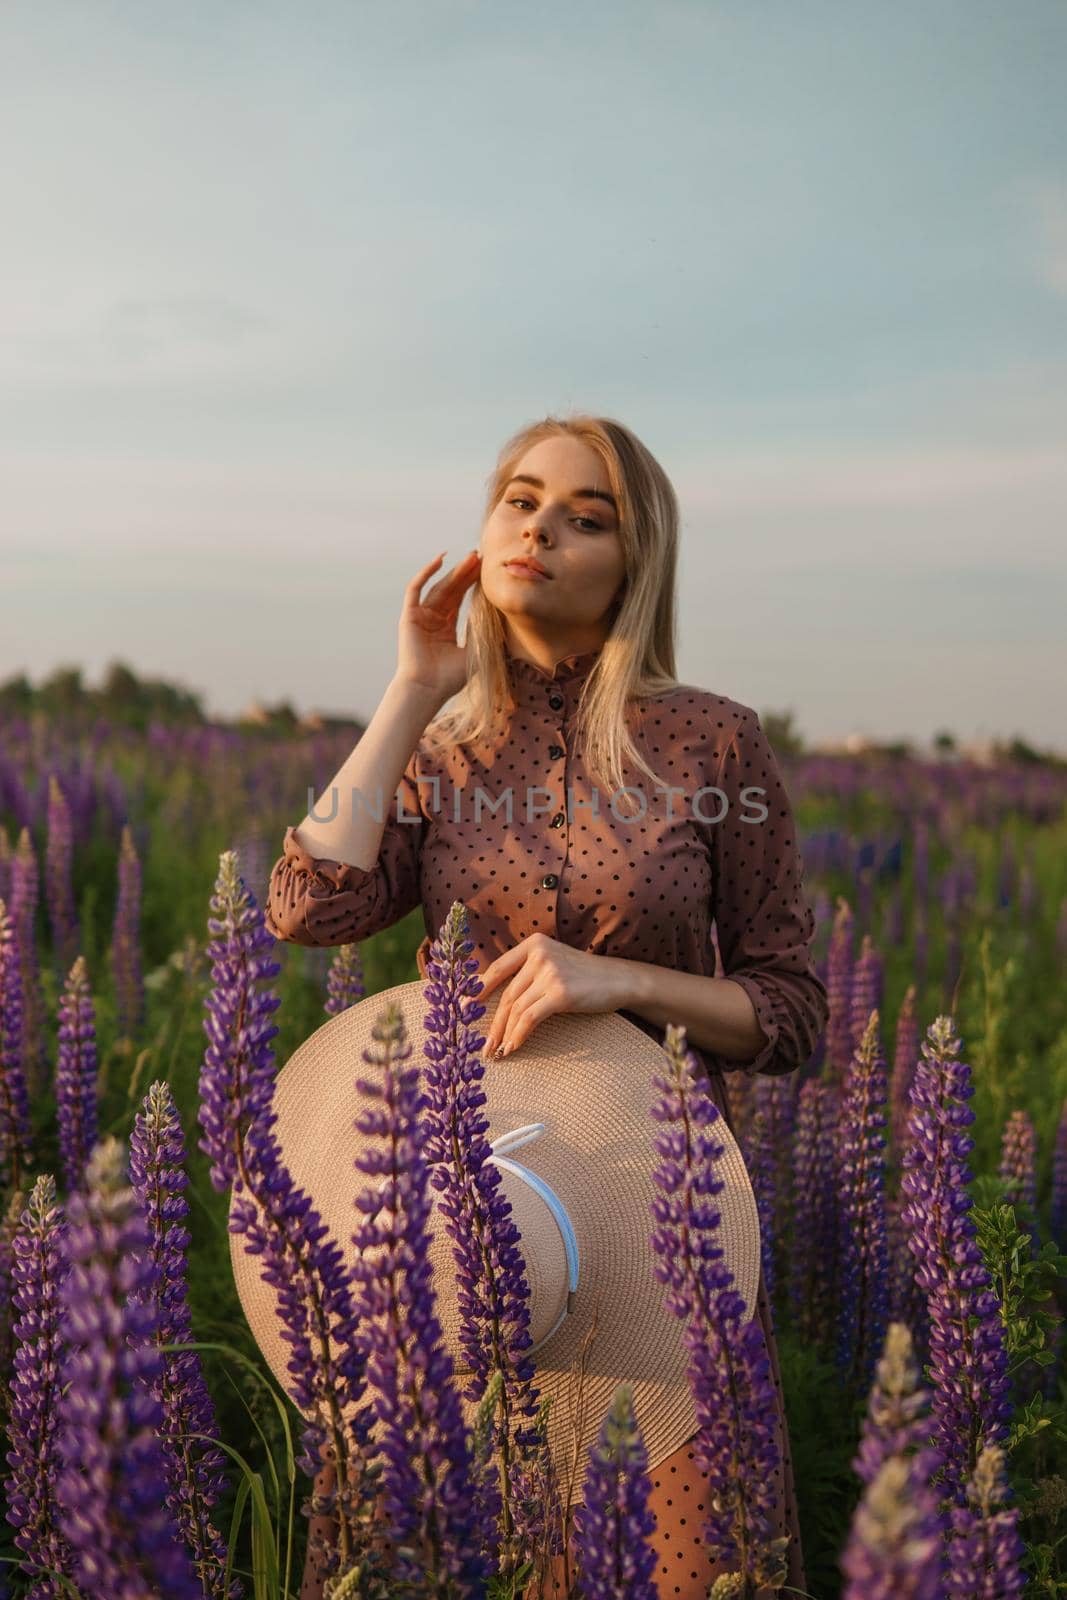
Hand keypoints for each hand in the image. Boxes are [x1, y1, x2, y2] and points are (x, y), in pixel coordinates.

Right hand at [395, 549, 482, 703]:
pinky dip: (426, 573)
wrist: (427, 689)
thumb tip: (496, 612)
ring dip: (454, 572)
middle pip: (451, 590)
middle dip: (465, 573)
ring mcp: (420, 617)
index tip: (487, 570)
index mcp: (445, 628)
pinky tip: (440, 559)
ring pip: (438, 587)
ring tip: (471, 558)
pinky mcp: (409, 616)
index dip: (472, 584)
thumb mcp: (474, 651)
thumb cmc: (449, 678)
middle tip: (481, 556)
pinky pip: (415, 589)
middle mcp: (432, 620)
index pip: (460, 599)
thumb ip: (480, 631)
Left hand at [479, 933, 627, 1058]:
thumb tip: (492, 997)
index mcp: (534, 944)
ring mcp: (550, 973)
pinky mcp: (561, 993)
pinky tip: (514, 1047)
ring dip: (504, 1034)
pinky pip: (530, 1018)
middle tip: (483, 1045)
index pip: (497, 968)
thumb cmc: (583, 976)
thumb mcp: (553, 962)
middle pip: (506, 994)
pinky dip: (518, 1035)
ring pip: (516, 1008)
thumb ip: (527, 972)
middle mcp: (539, 954)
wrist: (619, 980)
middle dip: (492, 1023)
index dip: (477, 991)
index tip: (463, 1010)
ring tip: (498, 1052)